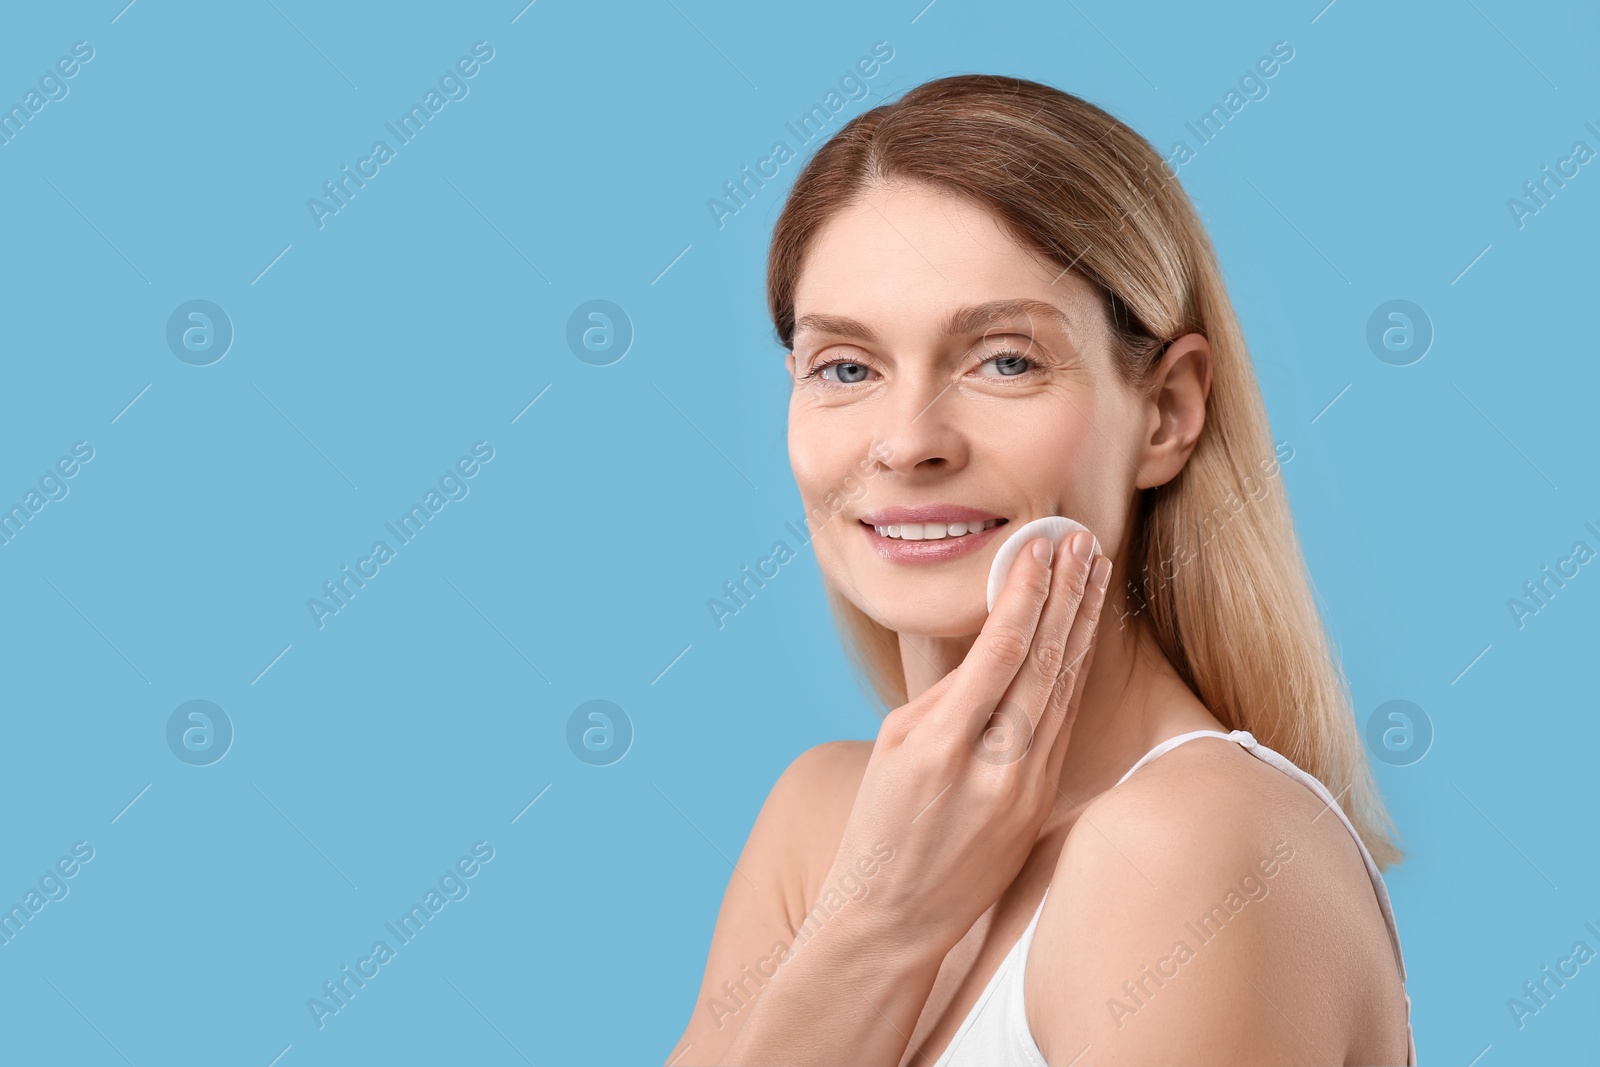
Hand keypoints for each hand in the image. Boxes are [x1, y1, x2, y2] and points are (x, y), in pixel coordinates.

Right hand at [817, 529, 1111, 961]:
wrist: (895, 915)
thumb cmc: (880, 822)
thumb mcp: (893, 743)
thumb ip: (943, 689)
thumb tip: (984, 631)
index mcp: (940, 746)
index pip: (1000, 652)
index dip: (1027, 593)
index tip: (1042, 545)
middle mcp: (991, 767)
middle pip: (1045, 664)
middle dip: (1068, 594)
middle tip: (1084, 539)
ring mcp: (1024, 789)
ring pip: (1065, 690)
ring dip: (1083, 625)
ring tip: (1096, 572)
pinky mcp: (1041, 804)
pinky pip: (1063, 723)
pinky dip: (1074, 671)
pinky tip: (1083, 634)